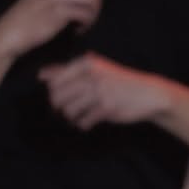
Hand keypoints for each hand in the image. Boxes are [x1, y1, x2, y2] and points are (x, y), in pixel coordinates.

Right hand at [0, 0, 101, 58]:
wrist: (9, 33)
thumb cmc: (29, 18)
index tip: (87, 8)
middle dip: (96, 5)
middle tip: (88, 19)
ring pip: (91, 1)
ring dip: (92, 15)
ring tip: (83, 25)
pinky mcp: (58, 11)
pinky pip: (85, 14)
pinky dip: (86, 25)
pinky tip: (77, 31)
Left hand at [39, 52, 169, 130]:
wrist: (148, 94)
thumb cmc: (119, 82)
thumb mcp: (95, 70)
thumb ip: (67, 71)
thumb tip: (40, 76)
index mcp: (86, 63)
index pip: (54, 81)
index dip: (54, 94)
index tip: (63, 98)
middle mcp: (91, 76)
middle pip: (57, 97)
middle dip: (59, 108)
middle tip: (68, 110)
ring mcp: (99, 92)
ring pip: (68, 111)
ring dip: (71, 118)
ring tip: (80, 116)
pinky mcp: (106, 108)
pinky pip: (83, 121)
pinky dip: (83, 125)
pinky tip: (89, 122)